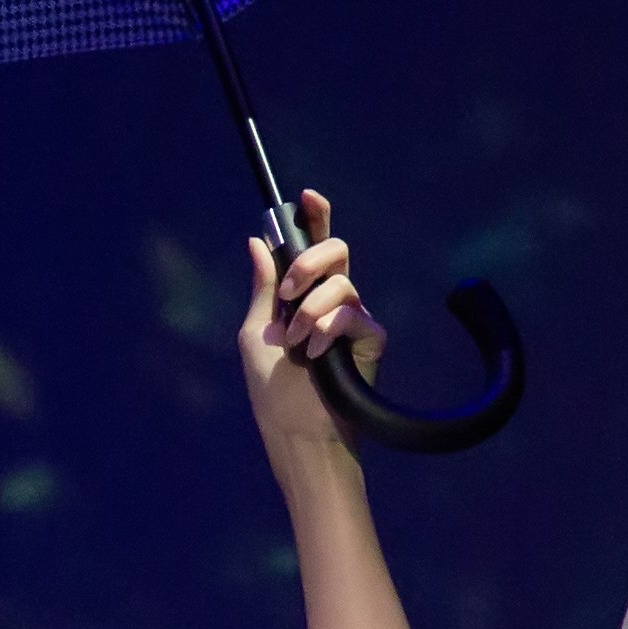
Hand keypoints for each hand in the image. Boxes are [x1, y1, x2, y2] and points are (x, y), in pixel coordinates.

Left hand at [237, 189, 379, 457]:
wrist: (297, 432)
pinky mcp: (371, 339)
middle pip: (337, 250)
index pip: (312, 247)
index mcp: (302, 296)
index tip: (306, 196)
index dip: (315, 217)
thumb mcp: (255, 334)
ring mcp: (353, 319)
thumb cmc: (273, 391)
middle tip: (290, 291)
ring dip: (311, 311)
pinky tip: (317, 355)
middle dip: (310, 261)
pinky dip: (328, 330)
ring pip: (341, 284)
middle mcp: (331, 301)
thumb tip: (258, 241)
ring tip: (298, 344)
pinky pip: (352, 313)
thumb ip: (263, 288)